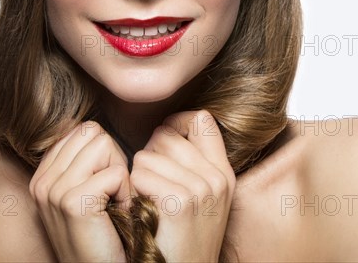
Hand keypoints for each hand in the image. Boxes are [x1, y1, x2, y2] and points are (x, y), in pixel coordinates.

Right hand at [29, 121, 130, 261]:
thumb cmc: (104, 235)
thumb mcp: (85, 193)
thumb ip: (83, 161)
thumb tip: (96, 130)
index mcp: (42, 176)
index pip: (82, 131)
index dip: (103, 153)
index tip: (103, 186)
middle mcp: (42, 182)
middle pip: (92, 133)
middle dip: (111, 158)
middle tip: (111, 195)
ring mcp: (54, 192)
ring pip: (104, 146)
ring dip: (119, 174)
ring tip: (113, 204)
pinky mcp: (73, 204)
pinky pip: (116, 173)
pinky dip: (125, 193)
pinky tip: (117, 216)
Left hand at [130, 110, 235, 261]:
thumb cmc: (178, 239)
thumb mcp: (199, 198)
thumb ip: (190, 162)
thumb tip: (164, 128)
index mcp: (223, 174)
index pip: (201, 118)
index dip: (175, 123)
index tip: (162, 143)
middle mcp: (217, 178)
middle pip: (167, 132)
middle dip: (150, 153)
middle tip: (151, 185)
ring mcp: (201, 190)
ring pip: (148, 153)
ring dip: (139, 175)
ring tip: (148, 201)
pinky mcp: (179, 203)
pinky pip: (140, 174)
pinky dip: (134, 191)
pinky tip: (143, 211)